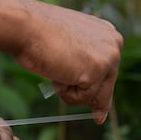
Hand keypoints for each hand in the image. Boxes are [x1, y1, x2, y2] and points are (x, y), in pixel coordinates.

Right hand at [13, 0, 122, 122]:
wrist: (25, 26)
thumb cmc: (38, 35)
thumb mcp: (68, 49)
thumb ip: (83, 64)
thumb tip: (90, 94)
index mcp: (108, 34)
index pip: (109, 73)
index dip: (98, 91)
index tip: (99, 113)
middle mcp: (114, 44)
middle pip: (107, 89)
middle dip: (87, 97)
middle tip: (81, 104)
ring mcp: (108, 57)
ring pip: (95, 97)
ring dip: (71, 93)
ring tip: (56, 71)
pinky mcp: (97, 71)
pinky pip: (82, 98)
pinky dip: (65, 93)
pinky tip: (56, 73)